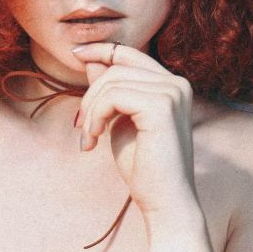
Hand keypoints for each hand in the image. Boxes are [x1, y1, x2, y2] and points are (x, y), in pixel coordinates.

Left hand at [71, 43, 198, 224]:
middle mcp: (177, 84)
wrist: (164, 202)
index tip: (75, 53)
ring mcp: (172, 93)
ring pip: (112, 80)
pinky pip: (113, 96)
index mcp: (171, 85)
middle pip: (117, 67)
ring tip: (87, 138)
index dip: (101, 49)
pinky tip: (94, 140)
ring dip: (91, 110)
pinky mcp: (162, 106)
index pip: (130, 54)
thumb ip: (110, 91)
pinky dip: (96, 116)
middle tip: (81, 127)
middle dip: (90, 95)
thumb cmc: (143, 167)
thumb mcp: (120, 122)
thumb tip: (91, 60)